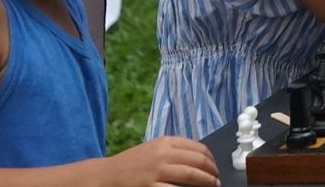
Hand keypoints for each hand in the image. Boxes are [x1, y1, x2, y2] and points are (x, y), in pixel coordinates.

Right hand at [101, 136, 218, 186]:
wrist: (107, 175)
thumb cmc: (132, 163)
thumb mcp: (153, 149)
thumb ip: (174, 150)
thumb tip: (200, 158)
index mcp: (165, 142)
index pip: (198, 148)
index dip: (211, 158)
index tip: (215, 167)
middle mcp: (163, 154)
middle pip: (197, 161)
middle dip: (212, 171)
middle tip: (217, 179)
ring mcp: (157, 171)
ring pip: (191, 175)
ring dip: (206, 182)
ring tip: (213, 186)